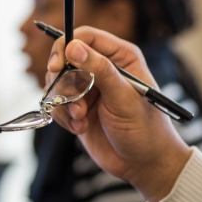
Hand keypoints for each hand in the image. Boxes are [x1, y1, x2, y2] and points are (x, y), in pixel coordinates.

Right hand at [47, 26, 191, 201]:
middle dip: (63, 82)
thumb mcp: (123, 97)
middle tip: (69, 100)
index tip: (56, 66)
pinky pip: (57, 104)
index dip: (66, 47)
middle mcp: (102, 69)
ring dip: (64, 103)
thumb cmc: (145, 129)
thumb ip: (99, 70)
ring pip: (57, 83)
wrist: (143, 164)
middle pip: (65, 59)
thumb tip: (73, 46)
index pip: (85, 37)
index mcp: (120, 57)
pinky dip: (64, 117)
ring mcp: (88, 89)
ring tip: (81, 119)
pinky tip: (81, 128)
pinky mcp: (78, 109)